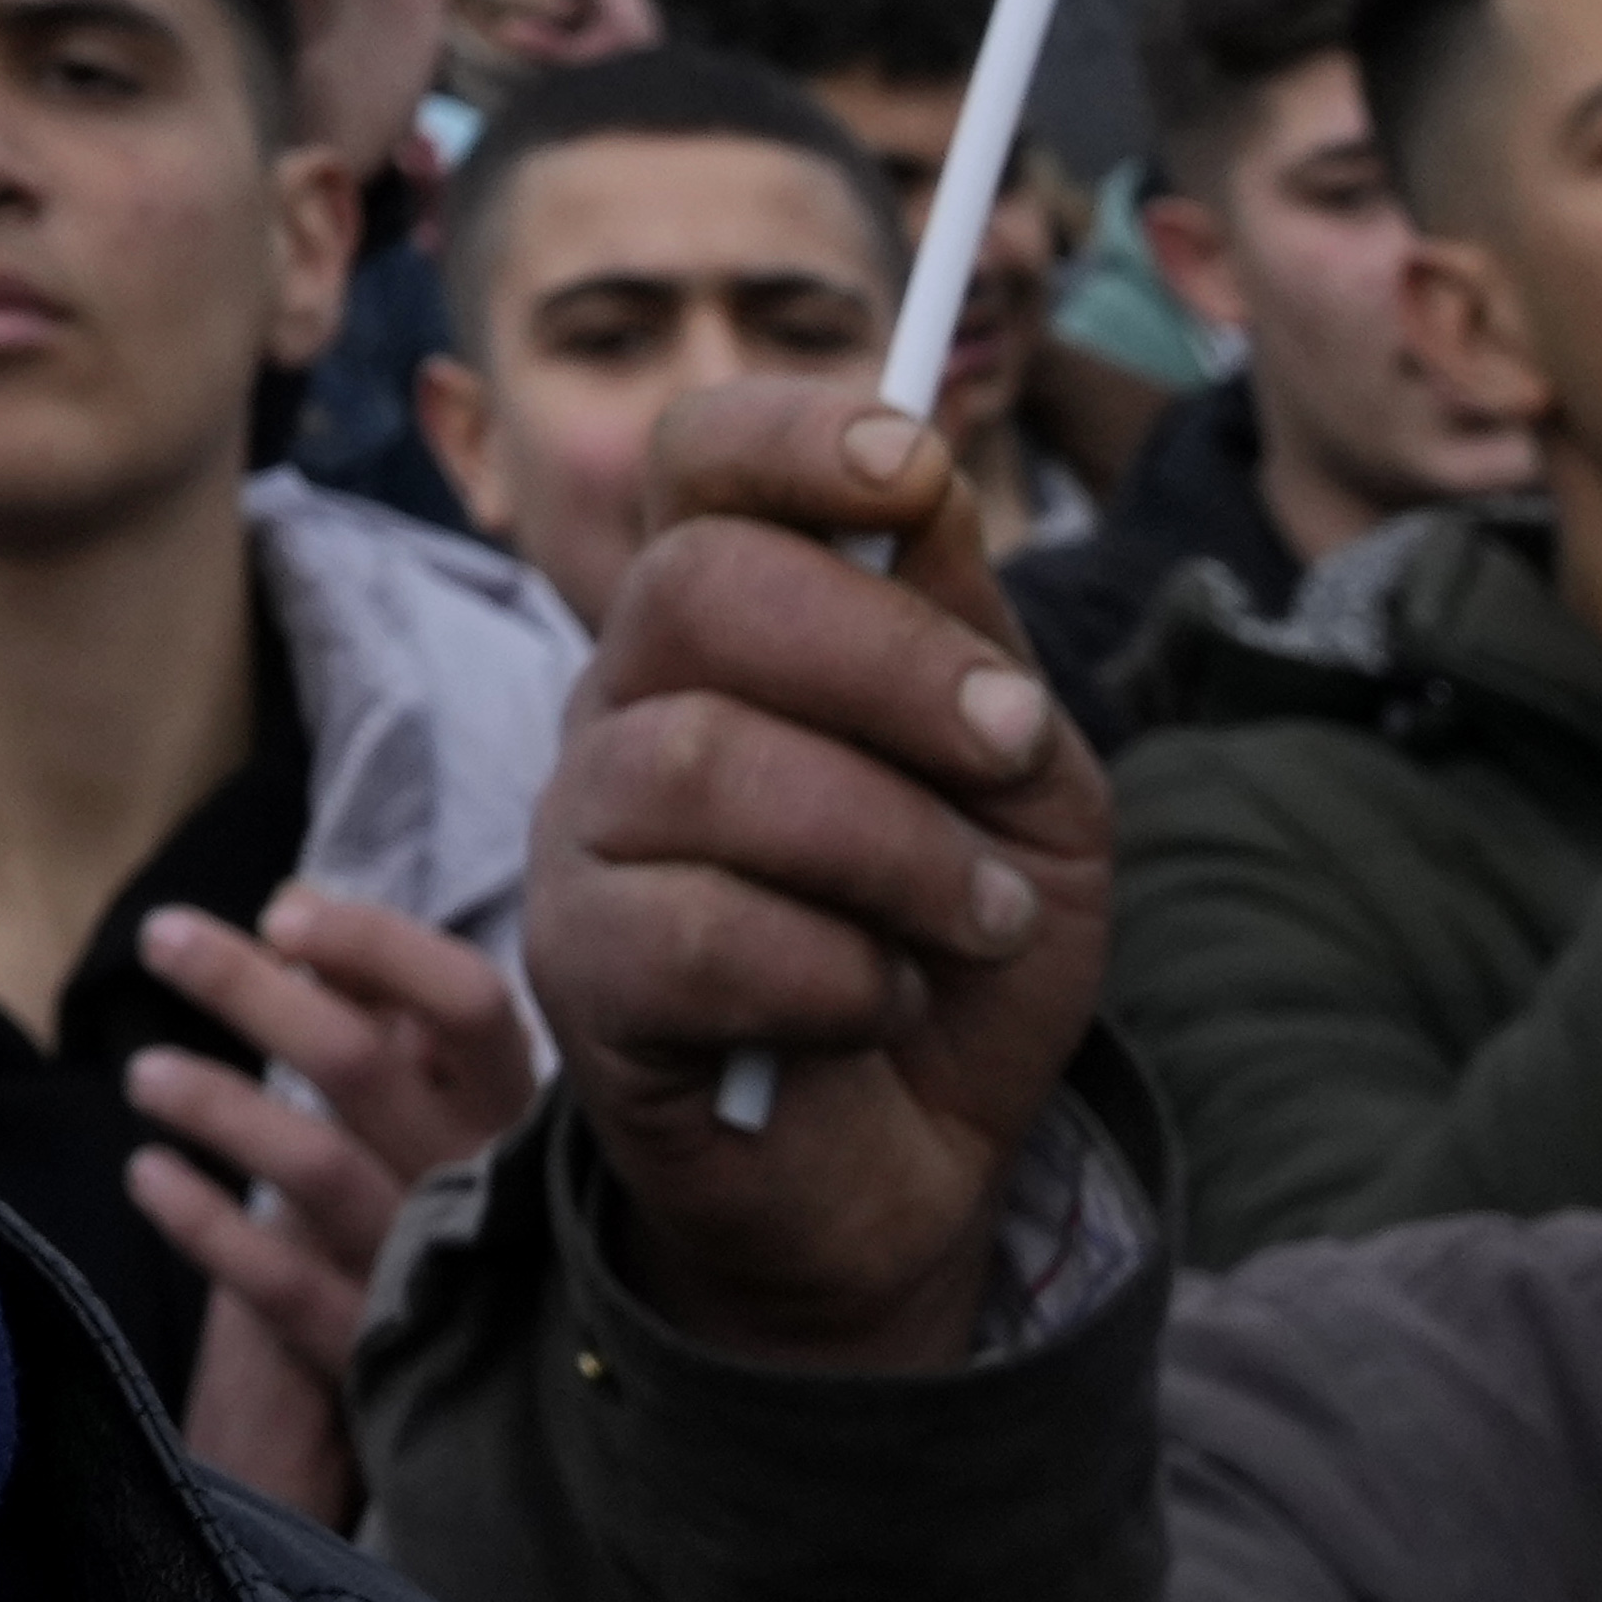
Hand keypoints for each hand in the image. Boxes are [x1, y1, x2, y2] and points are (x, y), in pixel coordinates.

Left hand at [131, 887, 542, 1523]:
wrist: (516, 1395)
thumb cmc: (461, 1195)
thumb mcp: (451, 1103)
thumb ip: (386, 1007)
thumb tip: (295, 903)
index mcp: (515, 1107)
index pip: (468, 1001)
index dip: (375, 946)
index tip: (281, 914)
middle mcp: (485, 1183)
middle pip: (363, 1066)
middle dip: (247, 991)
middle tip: (158, 938)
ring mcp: (435, 1271)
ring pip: (314, 1169)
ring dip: (216, 1106)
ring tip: (142, 1074)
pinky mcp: (381, 1353)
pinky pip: (281, 1286)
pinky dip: (205, 1224)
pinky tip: (149, 1175)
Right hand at [530, 385, 1108, 1370]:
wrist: (913, 1165)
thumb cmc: (954, 946)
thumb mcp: (1024, 788)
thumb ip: (977, 647)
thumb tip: (922, 489)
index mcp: (729, 623)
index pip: (700, 460)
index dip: (793, 436)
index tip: (916, 469)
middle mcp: (628, 699)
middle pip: (696, 588)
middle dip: (887, 660)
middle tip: (1012, 747)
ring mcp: (584, 831)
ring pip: (703, 764)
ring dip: (892, 846)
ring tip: (982, 918)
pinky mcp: (577, 972)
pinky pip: (694, 933)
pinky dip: (837, 970)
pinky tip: (882, 1003)